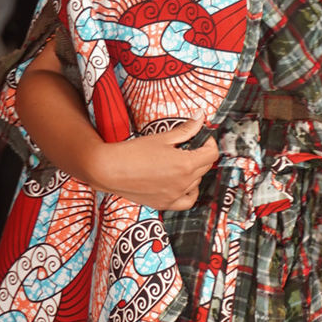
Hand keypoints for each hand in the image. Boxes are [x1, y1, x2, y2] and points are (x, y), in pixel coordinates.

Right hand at [90, 119, 219, 210]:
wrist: (110, 170)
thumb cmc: (133, 152)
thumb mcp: (162, 138)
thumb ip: (185, 129)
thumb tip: (200, 117)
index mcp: (185, 164)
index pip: (211, 154)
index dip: (209, 142)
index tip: (201, 137)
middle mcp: (183, 183)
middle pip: (205, 167)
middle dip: (201, 154)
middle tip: (188, 146)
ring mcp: (175, 196)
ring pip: (197, 182)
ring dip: (194, 171)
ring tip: (179, 162)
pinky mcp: (165, 204)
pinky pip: (187, 201)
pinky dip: (189, 192)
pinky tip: (183, 184)